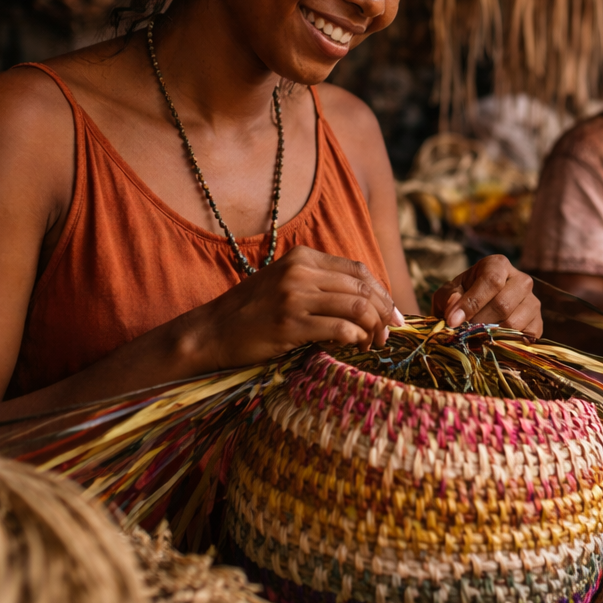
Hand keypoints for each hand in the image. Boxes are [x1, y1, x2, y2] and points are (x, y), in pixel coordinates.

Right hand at [187, 245, 401, 369]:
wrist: (211, 332)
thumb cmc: (253, 312)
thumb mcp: (287, 283)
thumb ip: (322, 283)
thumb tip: (370, 301)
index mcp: (303, 257)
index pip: (359, 270)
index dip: (382, 293)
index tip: (392, 315)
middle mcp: (300, 271)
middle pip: (364, 289)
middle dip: (384, 313)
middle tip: (387, 334)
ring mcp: (294, 296)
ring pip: (358, 308)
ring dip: (373, 329)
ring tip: (372, 344)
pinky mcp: (289, 324)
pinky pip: (340, 329)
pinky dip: (355, 338)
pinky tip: (354, 346)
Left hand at [431, 255, 542, 338]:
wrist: (477, 310)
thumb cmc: (462, 297)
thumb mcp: (449, 293)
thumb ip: (449, 298)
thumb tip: (454, 312)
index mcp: (498, 265)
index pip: (491, 280)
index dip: (472, 303)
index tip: (453, 321)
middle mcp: (521, 280)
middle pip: (503, 304)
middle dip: (479, 322)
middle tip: (463, 333)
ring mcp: (533, 302)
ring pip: (514, 323)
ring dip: (491, 336)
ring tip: (475, 339)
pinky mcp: (538, 324)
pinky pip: (525, 338)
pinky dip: (506, 345)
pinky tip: (492, 344)